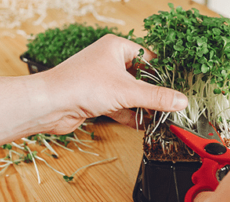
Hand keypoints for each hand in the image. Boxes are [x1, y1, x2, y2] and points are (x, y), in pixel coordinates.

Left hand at [39, 34, 187, 133]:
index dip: (164, 73)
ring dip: (143, 107)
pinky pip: (119, 106)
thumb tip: (180, 100)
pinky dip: (130, 115)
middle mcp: (108, 62)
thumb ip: (156, 97)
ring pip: (130, 94)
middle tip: (171, 105)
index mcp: (116, 48)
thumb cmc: (79, 86)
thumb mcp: (127, 91)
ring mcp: (101, 81)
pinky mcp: (96, 98)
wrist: (49, 105)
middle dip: (154, 93)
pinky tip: (143, 125)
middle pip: (141, 78)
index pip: (149, 58)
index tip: (178, 86)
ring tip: (161, 118)